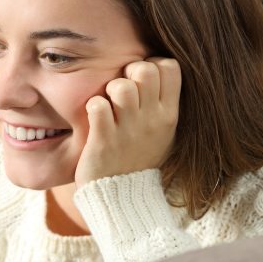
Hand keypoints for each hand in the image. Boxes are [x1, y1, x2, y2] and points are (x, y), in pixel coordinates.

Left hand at [75, 57, 180, 186]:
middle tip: (121, 88)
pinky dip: (93, 106)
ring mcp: (128, 131)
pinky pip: (97, 106)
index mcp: (169, 115)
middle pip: (145, 70)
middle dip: (129, 71)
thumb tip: (155, 67)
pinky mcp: (103, 141)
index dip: (152, 64)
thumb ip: (162, 102)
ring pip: (121, 87)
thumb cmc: (139, 157)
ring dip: (110, 88)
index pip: (170, 67)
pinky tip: (95, 116)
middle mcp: (152, 120)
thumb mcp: (164, 132)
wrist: (123, 197)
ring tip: (108, 103)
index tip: (141, 80)